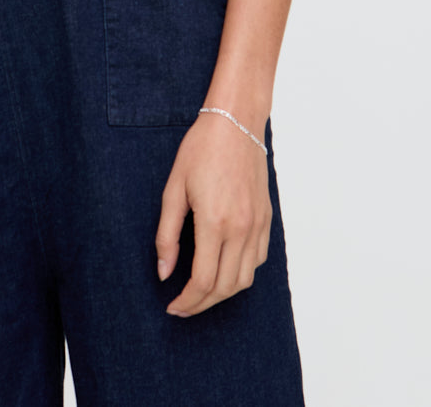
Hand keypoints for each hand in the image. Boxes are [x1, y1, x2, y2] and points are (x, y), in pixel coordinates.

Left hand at [155, 111, 271, 316]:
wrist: (236, 123)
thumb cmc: (201, 149)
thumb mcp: (174, 188)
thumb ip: (167, 234)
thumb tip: (164, 272)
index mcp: (215, 222)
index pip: (203, 281)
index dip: (187, 301)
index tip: (172, 307)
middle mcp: (241, 229)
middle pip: (225, 287)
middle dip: (202, 304)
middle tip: (183, 307)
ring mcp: (257, 225)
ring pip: (245, 279)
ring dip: (223, 293)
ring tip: (201, 293)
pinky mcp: (266, 219)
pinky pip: (258, 260)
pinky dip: (241, 274)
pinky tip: (224, 268)